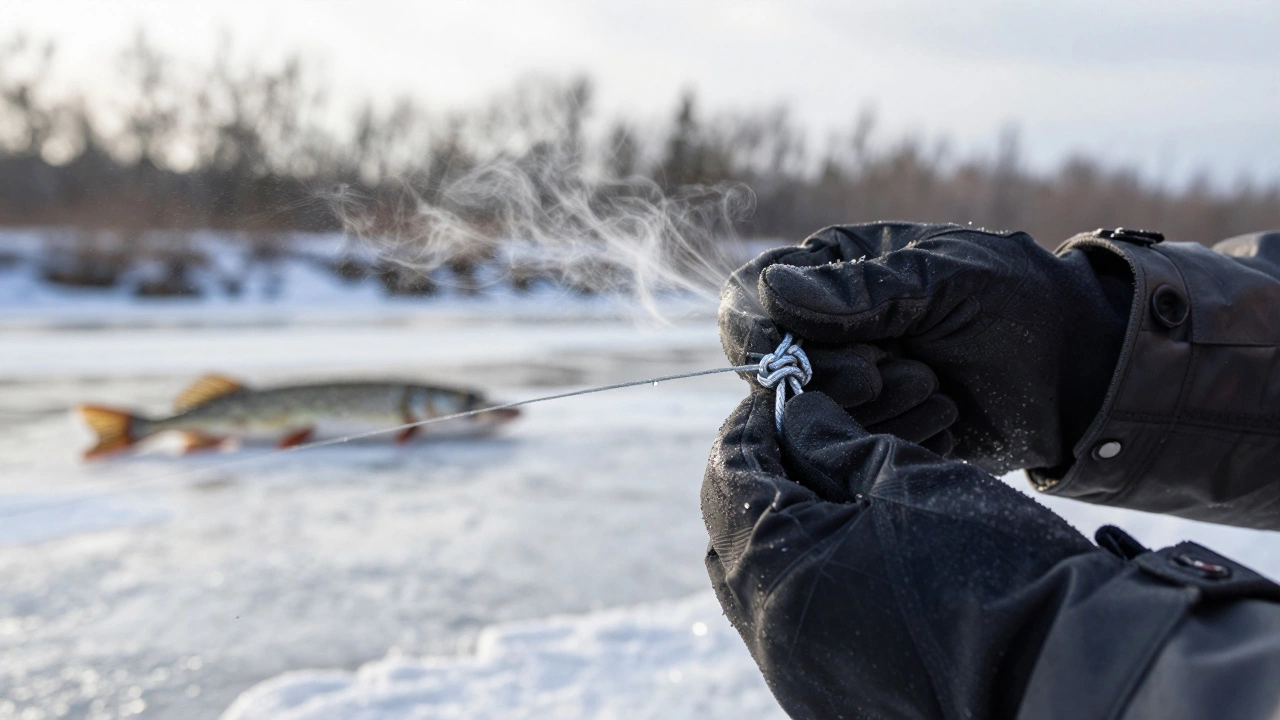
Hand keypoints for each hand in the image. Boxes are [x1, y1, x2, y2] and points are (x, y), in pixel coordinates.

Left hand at [702, 390, 1106, 718]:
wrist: (1072, 670)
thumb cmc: (994, 564)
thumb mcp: (906, 477)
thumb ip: (831, 442)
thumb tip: (795, 419)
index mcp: (775, 571)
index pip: (729, 475)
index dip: (753, 424)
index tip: (787, 396)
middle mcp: (771, 635)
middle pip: (736, 533)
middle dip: (765, 478)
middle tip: (812, 440)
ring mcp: (799, 675)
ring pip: (762, 584)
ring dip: (787, 532)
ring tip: (841, 493)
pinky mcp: (830, 700)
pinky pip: (796, 627)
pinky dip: (810, 581)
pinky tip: (860, 551)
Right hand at [725, 222, 1126, 472]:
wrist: (1083, 375)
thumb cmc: (1020, 305)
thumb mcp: (947, 279)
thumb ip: (863, 290)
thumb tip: (773, 290)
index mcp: (832, 271)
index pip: (749, 299)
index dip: (757, 333)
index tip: (790, 362)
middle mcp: (827, 330)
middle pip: (773, 369)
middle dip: (830, 378)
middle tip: (895, 372)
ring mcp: (848, 387)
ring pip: (808, 418)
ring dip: (871, 411)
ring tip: (934, 387)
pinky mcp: (874, 436)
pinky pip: (851, 452)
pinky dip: (894, 440)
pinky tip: (944, 419)